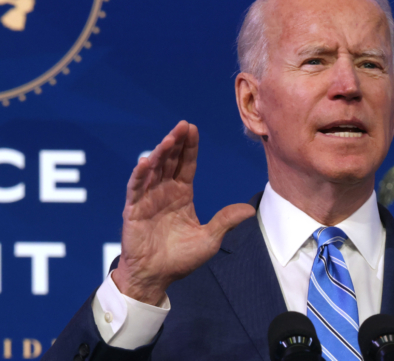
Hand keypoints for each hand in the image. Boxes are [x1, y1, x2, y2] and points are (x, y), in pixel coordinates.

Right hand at [113, 121, 255, 304]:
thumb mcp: (209, 239)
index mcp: (182, 195)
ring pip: (153, 170)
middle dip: (176, 143)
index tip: (193, 128)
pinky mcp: (133, 211)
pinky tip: (145, 162)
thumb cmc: (181, 259)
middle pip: (170, 161)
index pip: (186, 165)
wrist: (156, 278)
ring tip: (169, 139)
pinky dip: (139, 175)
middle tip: (183, 125)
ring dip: (159, 153)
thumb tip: (251, 210)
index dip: (190, 147)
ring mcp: (147, 199)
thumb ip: (226, 221)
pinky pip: (135, 189)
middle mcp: (164, 192)